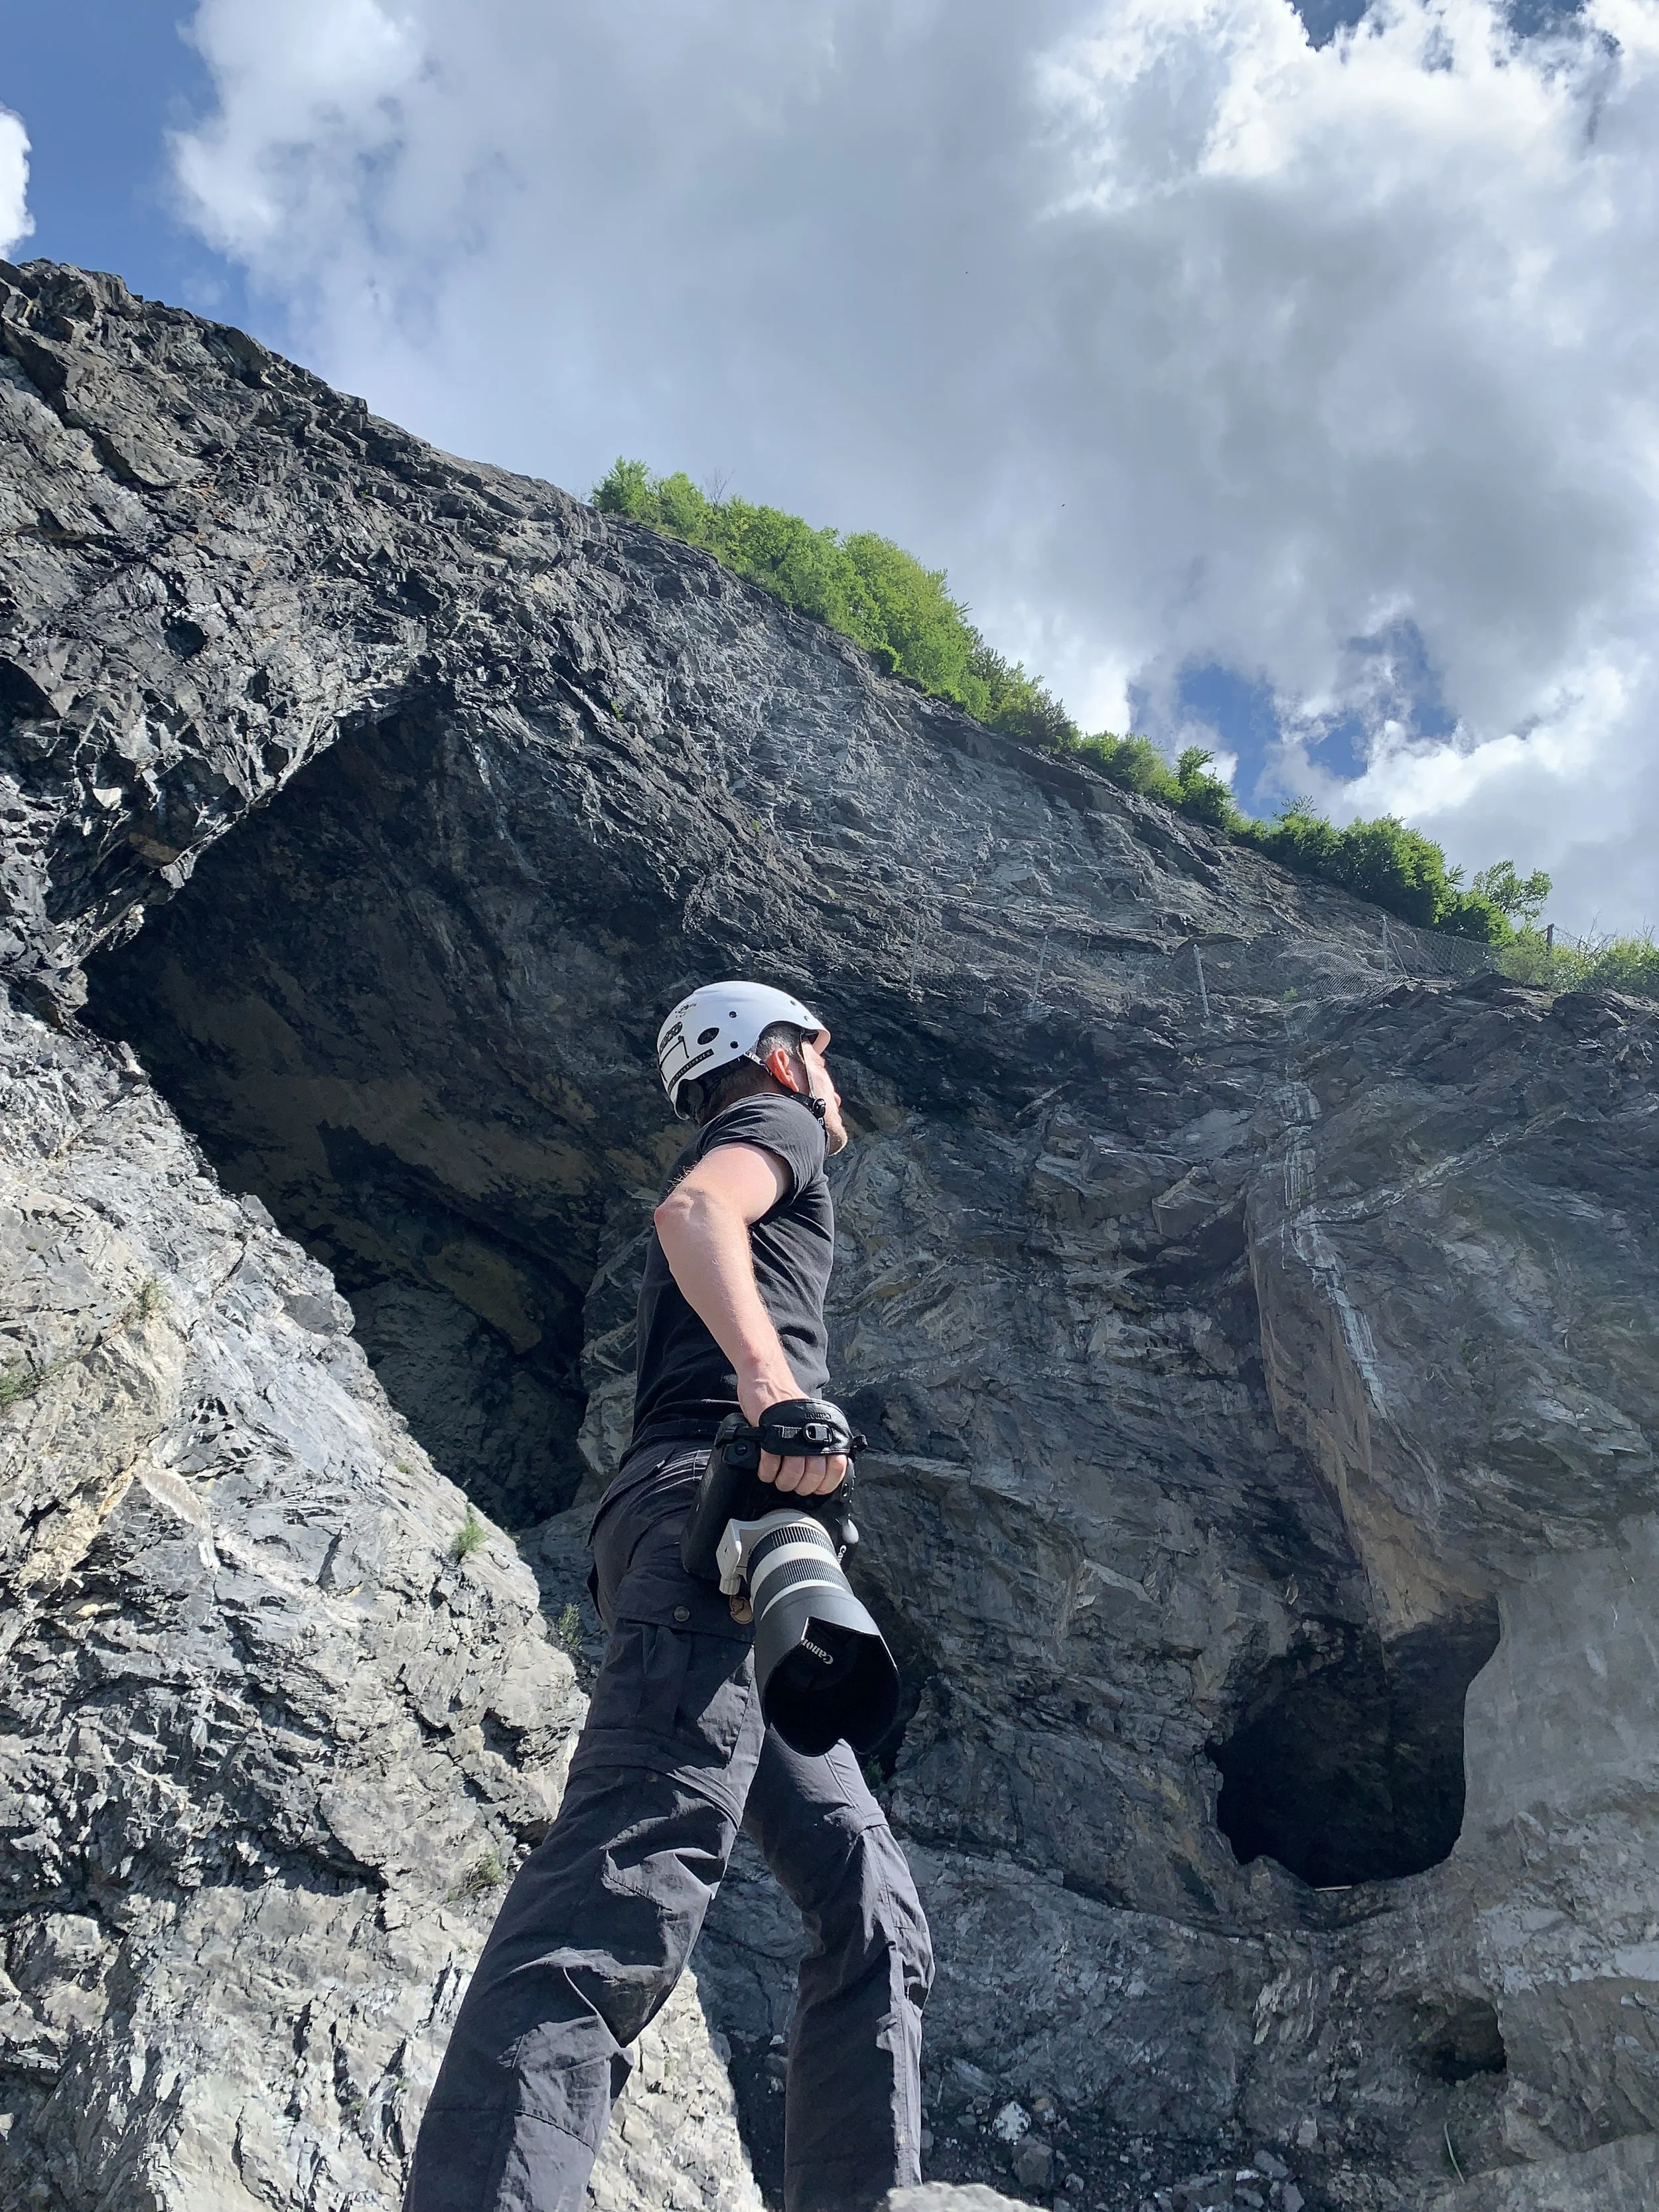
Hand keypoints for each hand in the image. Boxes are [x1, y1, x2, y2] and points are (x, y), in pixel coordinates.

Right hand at [738, 1373, 847, 1496]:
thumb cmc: (787, 1401)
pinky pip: (771, 1462)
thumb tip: (821, 1468)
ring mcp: (791, 1432)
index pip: (837, 1465)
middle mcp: (811, 1432)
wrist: (766, 1378)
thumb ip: (817, 1440)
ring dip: (784, 1482)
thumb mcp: (810, 1419)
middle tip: (794, 1486)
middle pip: (814, 1473)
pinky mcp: (770, 1432)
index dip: (827, 1483)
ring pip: (793, 1472)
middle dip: (802, 1486)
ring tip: (778, 1480)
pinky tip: (766, 1471)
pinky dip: (767, 1472)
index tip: (817, 1489)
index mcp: (825, 1430)